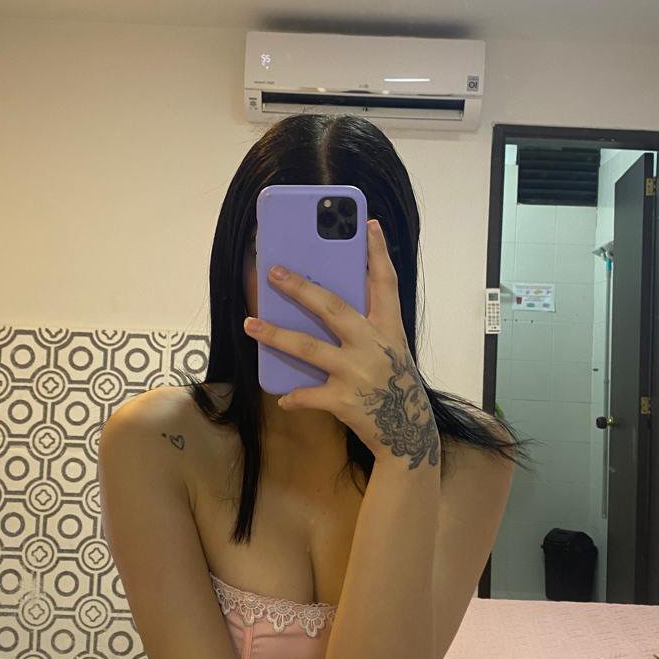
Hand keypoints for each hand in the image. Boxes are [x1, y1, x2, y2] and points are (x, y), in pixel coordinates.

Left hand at [243, 218, 439, 468]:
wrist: (407, 434)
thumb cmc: (393, 386)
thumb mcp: (390, 351)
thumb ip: (366, 328)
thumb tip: (325, 303)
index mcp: (389, 329)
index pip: (385, 283)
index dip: (377, 253)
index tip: (369, 224)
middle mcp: (374, 345)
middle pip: (333, 308)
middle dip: (301, 288)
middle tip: (274, 272)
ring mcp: (358, 372)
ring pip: (309, 348)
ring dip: (276, 335)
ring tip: (250, 323)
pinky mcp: (344, 400)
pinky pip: (309, 395)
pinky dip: (294, 396)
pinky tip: (282, 397)